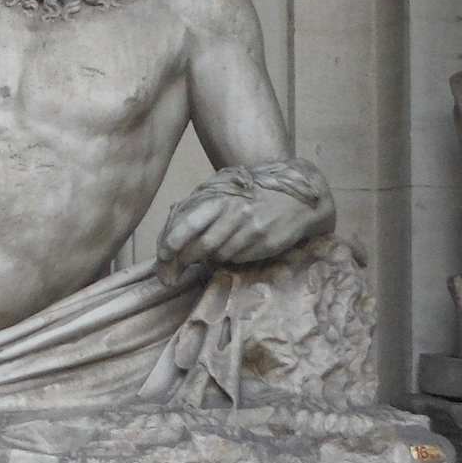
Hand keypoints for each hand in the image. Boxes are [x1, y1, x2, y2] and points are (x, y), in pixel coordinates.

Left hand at [156, 176, 316, 278]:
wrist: (298, 198)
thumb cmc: (254, 193)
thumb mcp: (226, 190)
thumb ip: (201, 206)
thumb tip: (171, 228)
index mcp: (220, 197)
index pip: (188, 223)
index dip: (171, 243)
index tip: (162, 256)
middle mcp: (235, 213)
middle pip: (201, 245)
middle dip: (184, 260)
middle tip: (174, 272)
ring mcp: (251, 230)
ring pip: (218, 255)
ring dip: (207, 259)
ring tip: (206, 255)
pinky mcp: (264, 244)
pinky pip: (237, 258)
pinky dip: (228, 258)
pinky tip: (231, 249)